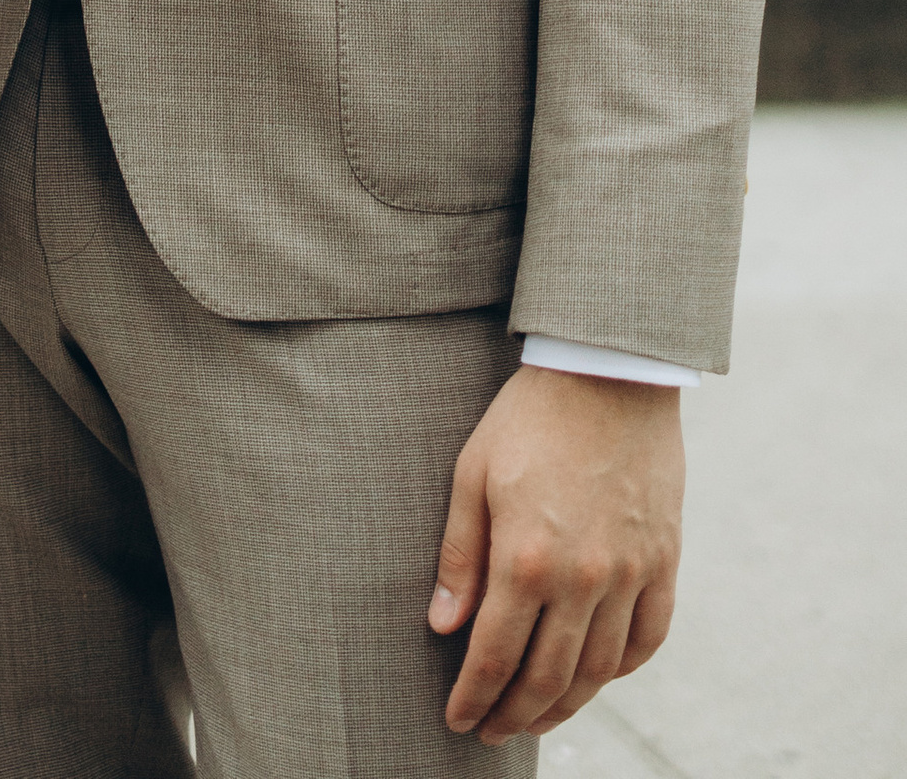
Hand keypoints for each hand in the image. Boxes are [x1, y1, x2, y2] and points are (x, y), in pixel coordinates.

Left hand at [430, 366, 682, 742]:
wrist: (608, 373)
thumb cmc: (528, 418)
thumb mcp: (472, 474)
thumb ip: (460, 557)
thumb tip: (442, 626)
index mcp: (526, 557)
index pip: (495, 656)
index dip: (474, 698)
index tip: (457, 720)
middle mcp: (583, 579)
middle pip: (547, 678)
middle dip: (514, 716)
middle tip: (492, 732)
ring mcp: (630, 575)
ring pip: (599, 672)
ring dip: (565, 706)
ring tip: (536, 719)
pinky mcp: (664, 563)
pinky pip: (647, 640)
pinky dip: (620, 670)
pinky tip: (596, 677)